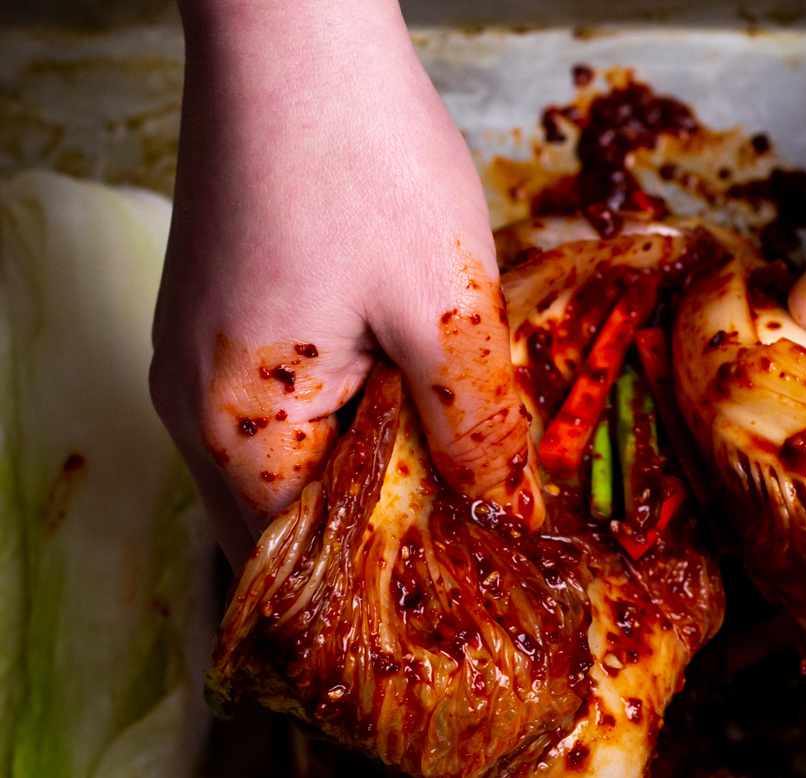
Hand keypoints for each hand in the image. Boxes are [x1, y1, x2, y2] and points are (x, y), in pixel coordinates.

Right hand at [152, 0, 538, 562]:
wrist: (291, 32)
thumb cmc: (362, 161)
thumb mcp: (445, 309)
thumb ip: (474, 427)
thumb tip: (502, 511)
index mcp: (238, 425)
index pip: (304, 560)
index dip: (389, 582)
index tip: (469, 587)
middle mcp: (195, 406)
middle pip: (285, 523)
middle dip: (376, 542)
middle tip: (472, 547)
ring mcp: (200, 359)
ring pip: (287, 466)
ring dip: (366, 481)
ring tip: (456, 484)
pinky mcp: (224, 318)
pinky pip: (284, 409)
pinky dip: (346, 427)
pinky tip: (415, 410)